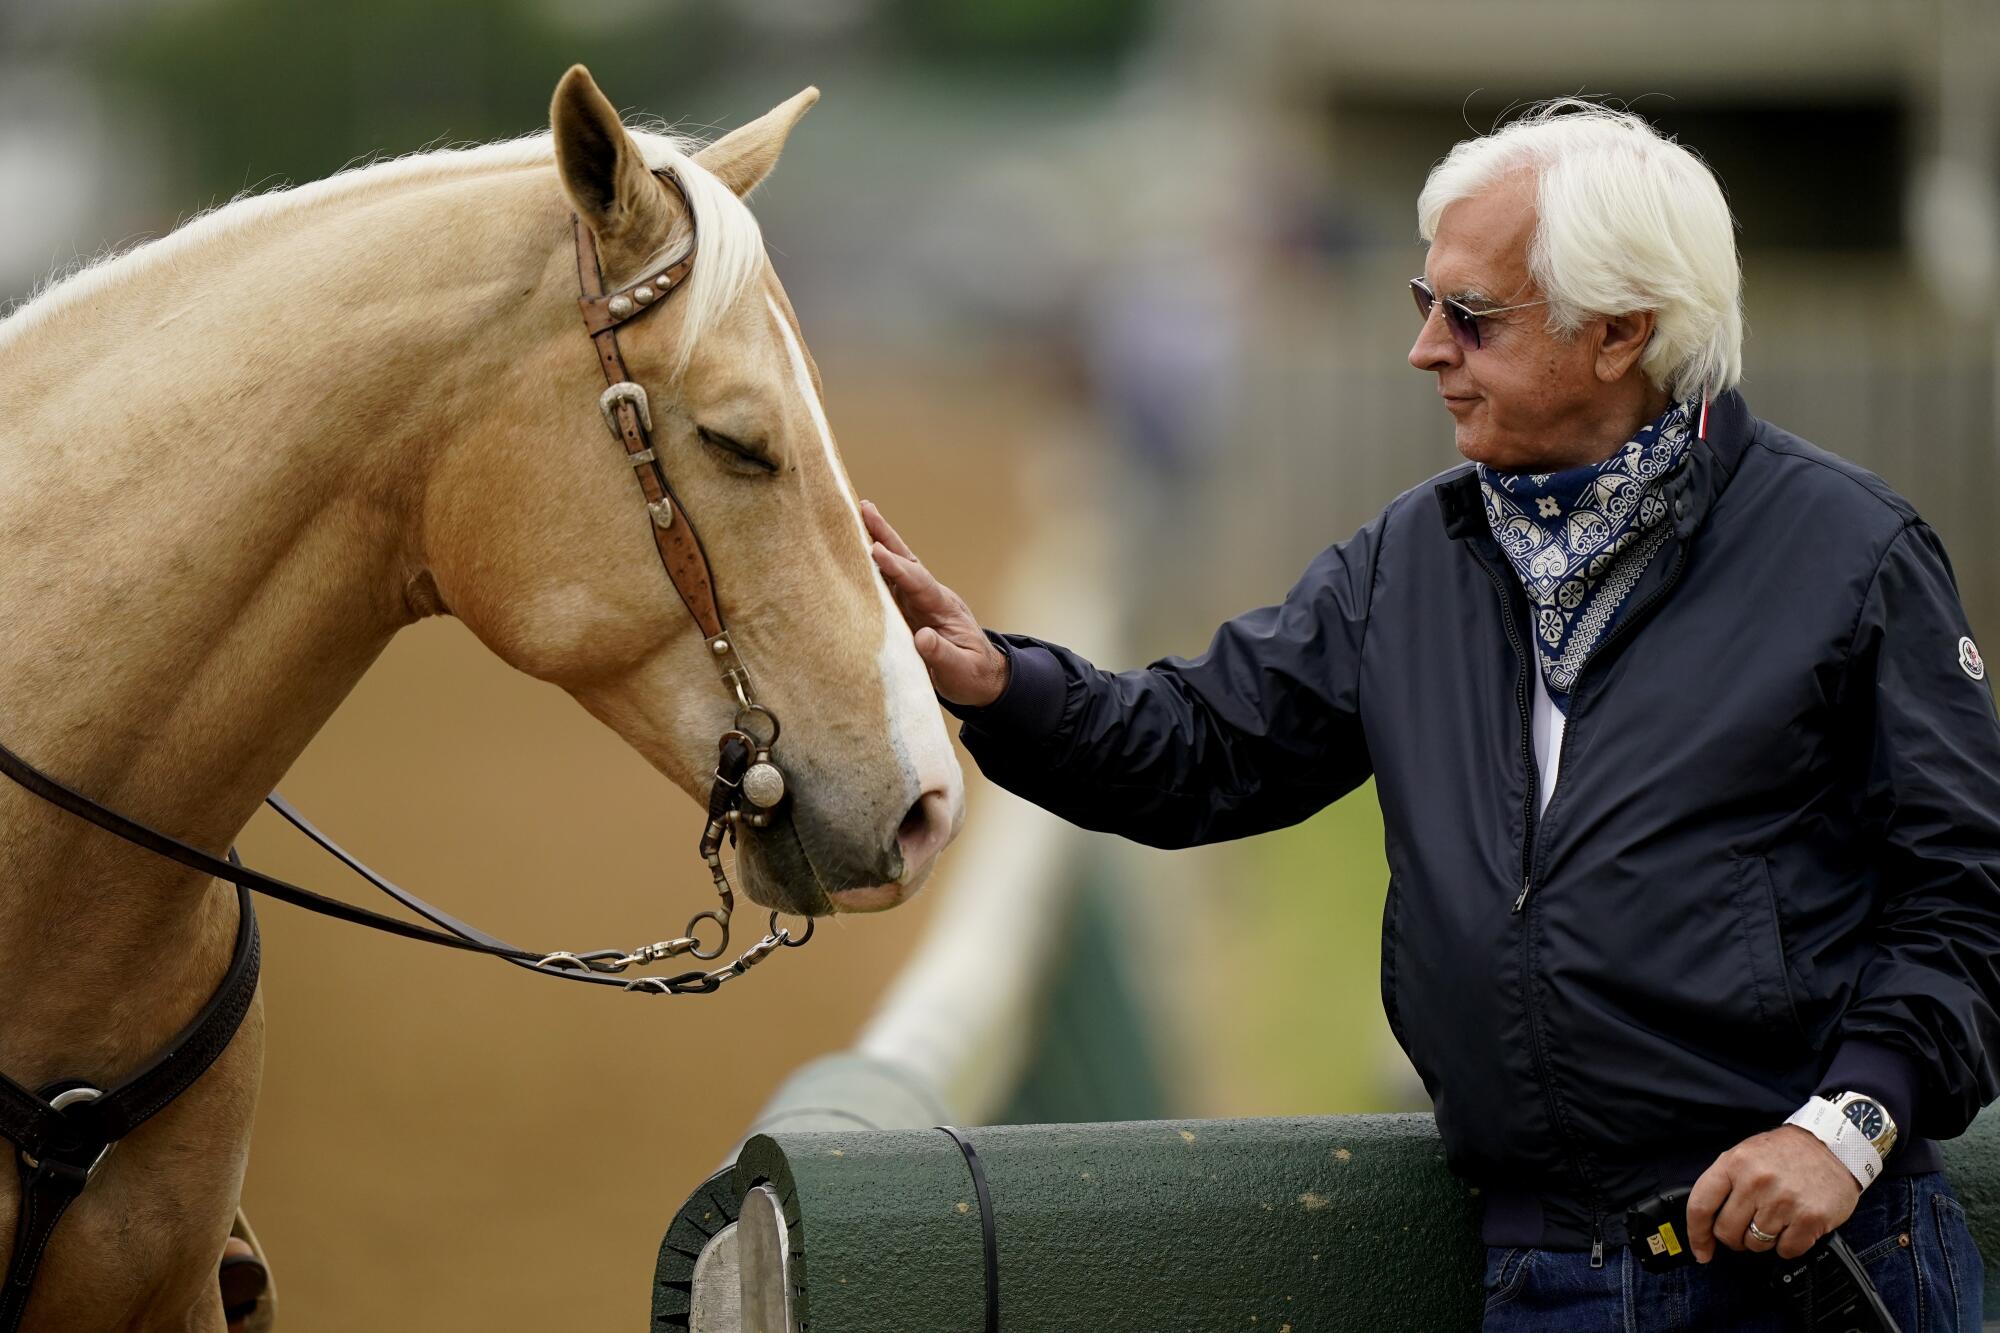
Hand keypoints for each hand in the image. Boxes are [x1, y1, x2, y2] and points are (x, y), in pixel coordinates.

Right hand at [861, 499, 1009, 708]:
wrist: (980, 679)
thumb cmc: (972, 675)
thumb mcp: (961, 670)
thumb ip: (942, 654)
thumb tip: (922, 638)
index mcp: (944, 608)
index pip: (919, 583)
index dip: (897, 567)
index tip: (876, 550)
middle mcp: (930, 598)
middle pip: (907, 561)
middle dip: (886, 536)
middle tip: (864, 508)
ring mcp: (919, 601)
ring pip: (896, 567)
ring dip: (878, 542)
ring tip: (857, 516)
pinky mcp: (908, 609)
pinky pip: (888, 583)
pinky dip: (872, 565)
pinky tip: (857, 551)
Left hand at [1686, 1125, 1860, 1261]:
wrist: (1832, 1145)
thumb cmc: (1786, 1153)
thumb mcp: (1746, 1154)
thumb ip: (1725, 1184)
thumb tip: (1705, 1223)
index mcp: (1734, 1163)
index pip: (1700, 1205)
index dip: (1696, 1234)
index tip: (1700, 1250)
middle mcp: (1756, 1181)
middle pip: (1727, 1232)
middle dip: (1734, 1237)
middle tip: (1747, 1227)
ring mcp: (1783, 1201)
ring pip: (1756, 1244)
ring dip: (1763, 1239)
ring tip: (1776, 1218)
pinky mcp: (1809, 1218)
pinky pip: (1786, 1251)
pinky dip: (1788, 1245)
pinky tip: (1794, 1226)